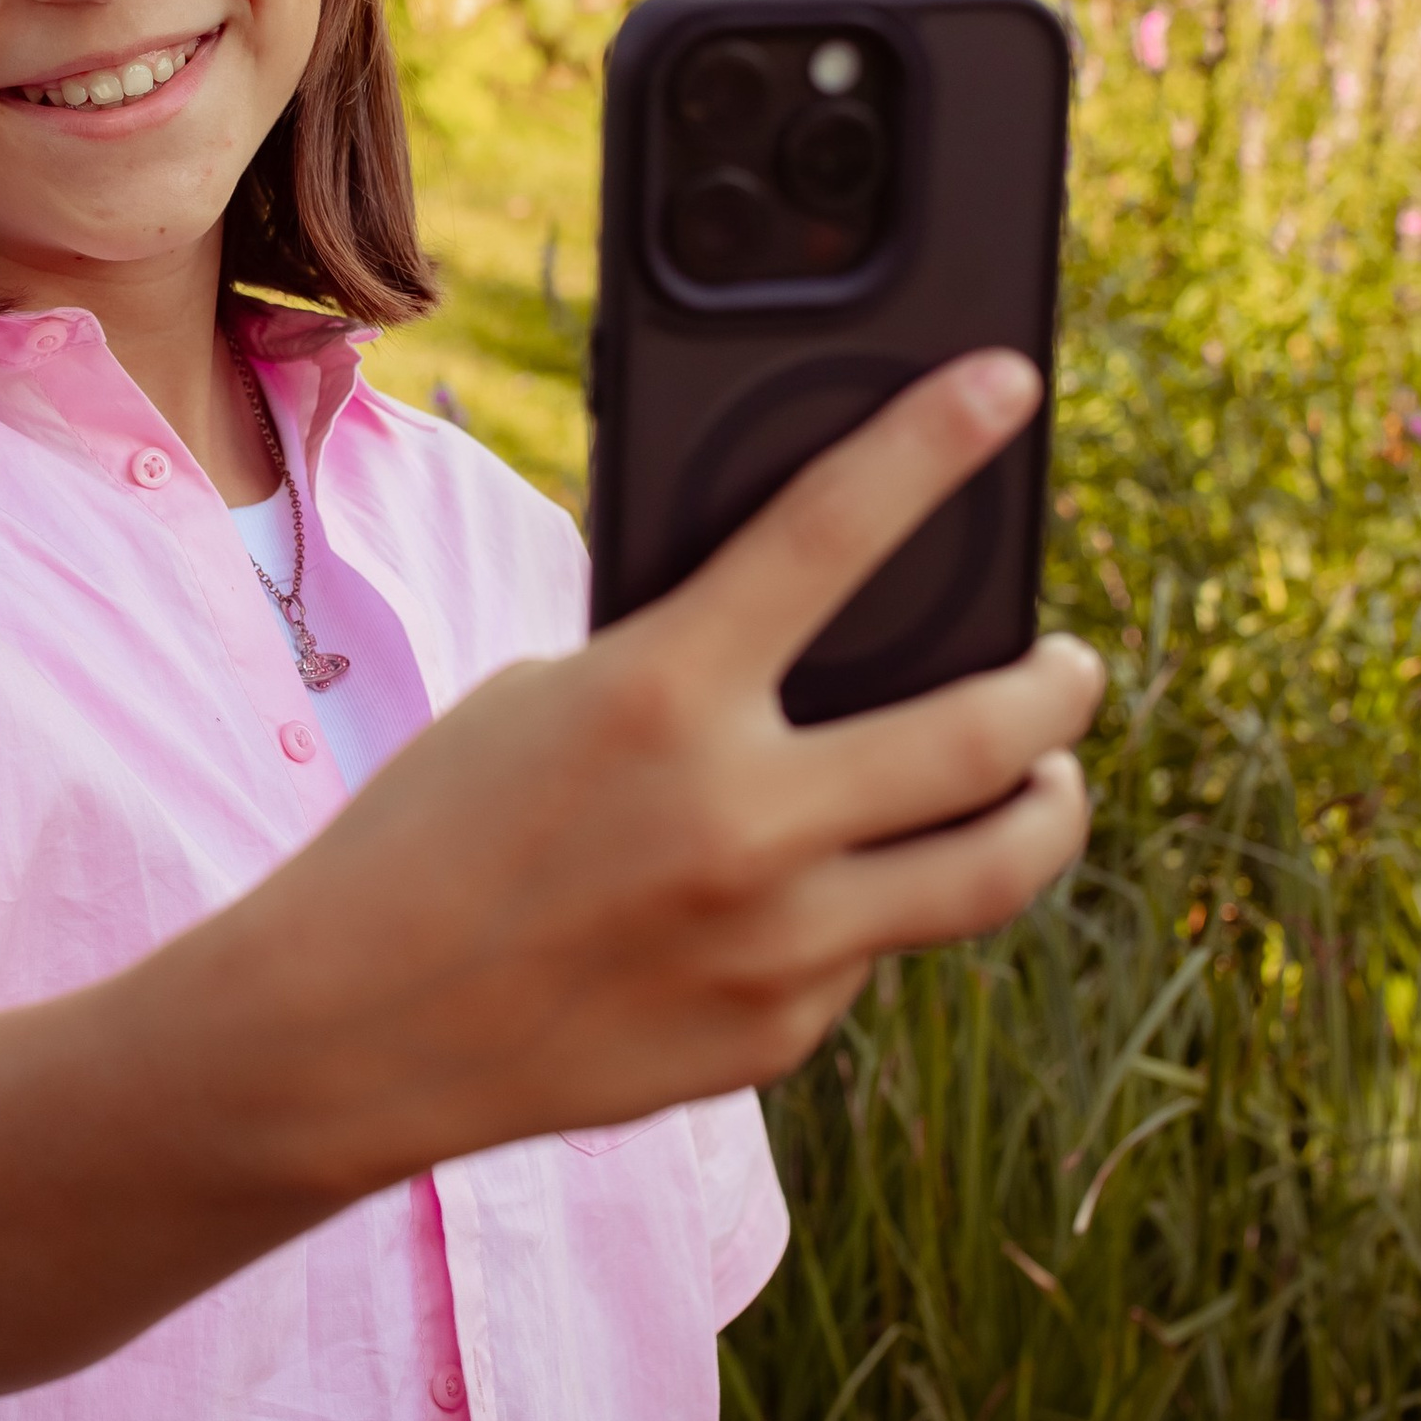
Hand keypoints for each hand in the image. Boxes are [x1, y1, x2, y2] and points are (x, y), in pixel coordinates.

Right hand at [0, 350, 1101, 1417]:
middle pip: (991, 736)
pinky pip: (867, 955)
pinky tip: (813, 899)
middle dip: (1061, 687)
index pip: (831, 533)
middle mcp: (741, 820)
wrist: (350, 1027)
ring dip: (1042, 807)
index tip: (1007, 384)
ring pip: (990, 868)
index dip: (935, 441)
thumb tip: (825, 652)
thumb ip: (686, 670)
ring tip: (1042, 781)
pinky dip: (859, 912)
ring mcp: (772, 943)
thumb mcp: (544, 699)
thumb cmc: (434, 832)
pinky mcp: (775, 1037)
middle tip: (1070, 667)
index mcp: (661, 696)